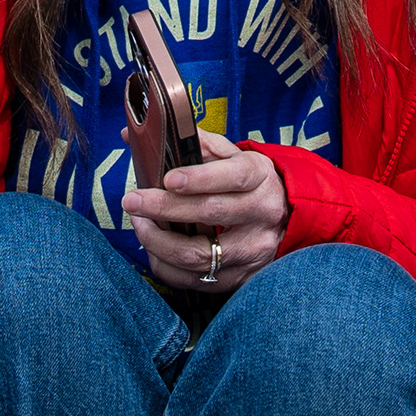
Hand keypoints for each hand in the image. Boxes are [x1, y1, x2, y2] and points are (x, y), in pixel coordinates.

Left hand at [121, 131, 288, 294]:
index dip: (199, 178)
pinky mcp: (238, 278)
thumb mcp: (231, 156)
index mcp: (259, 177)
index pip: (233, 177)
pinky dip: (165, 265)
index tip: (168, 178)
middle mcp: (260, 215)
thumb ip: (191, 143)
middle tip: (132, 200)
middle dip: (164, 208)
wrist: (282, 221)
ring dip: (158, 241)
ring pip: (198, 255)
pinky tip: (152, 248)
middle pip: (210, 214)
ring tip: (139, 223)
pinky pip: (194, 280)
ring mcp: (251, 251)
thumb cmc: (246, 184)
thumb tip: (139, 135)